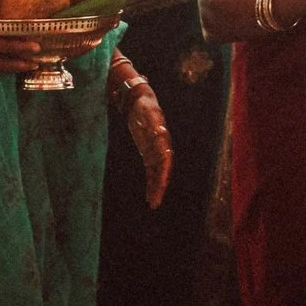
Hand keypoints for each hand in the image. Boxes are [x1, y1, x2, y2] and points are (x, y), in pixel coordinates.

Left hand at [118, 85, 171, 208]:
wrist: (139, 102)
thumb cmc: (144, 106)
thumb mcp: (147, 113)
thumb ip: (152, 122)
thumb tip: (160, 132)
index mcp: (163, 140)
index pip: (165, 160)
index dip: (163, 174)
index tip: (160, 186)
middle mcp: (162, 148)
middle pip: (162, 171)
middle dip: (159, 187)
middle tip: (155, 203)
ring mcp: (155, 152)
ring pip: (157, 174)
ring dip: (155, 189)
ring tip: (153, 204)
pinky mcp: (149, 154)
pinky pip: (151, 172)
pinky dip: (150, 183)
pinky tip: (149, 195)